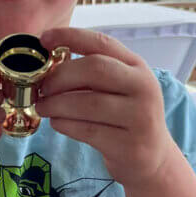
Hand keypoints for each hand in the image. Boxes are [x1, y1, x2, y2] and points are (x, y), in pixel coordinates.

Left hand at [35, 27, 172, 186]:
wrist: (153, 159)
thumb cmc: (125, 118)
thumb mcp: (118, 88)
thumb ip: (92, 73)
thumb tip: (48, 65)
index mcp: (137, 67)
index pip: (102, 43)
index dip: (70, 37)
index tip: (43, 39)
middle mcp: (143, 87)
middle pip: (95, 69)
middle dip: (60, 76)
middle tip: (42, 87)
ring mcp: (140, 117)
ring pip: (88, 103)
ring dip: (56, 104)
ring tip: (43, 107)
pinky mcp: (129, 145)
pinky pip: (88, 130)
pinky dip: (65, 125)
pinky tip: (57, 123)